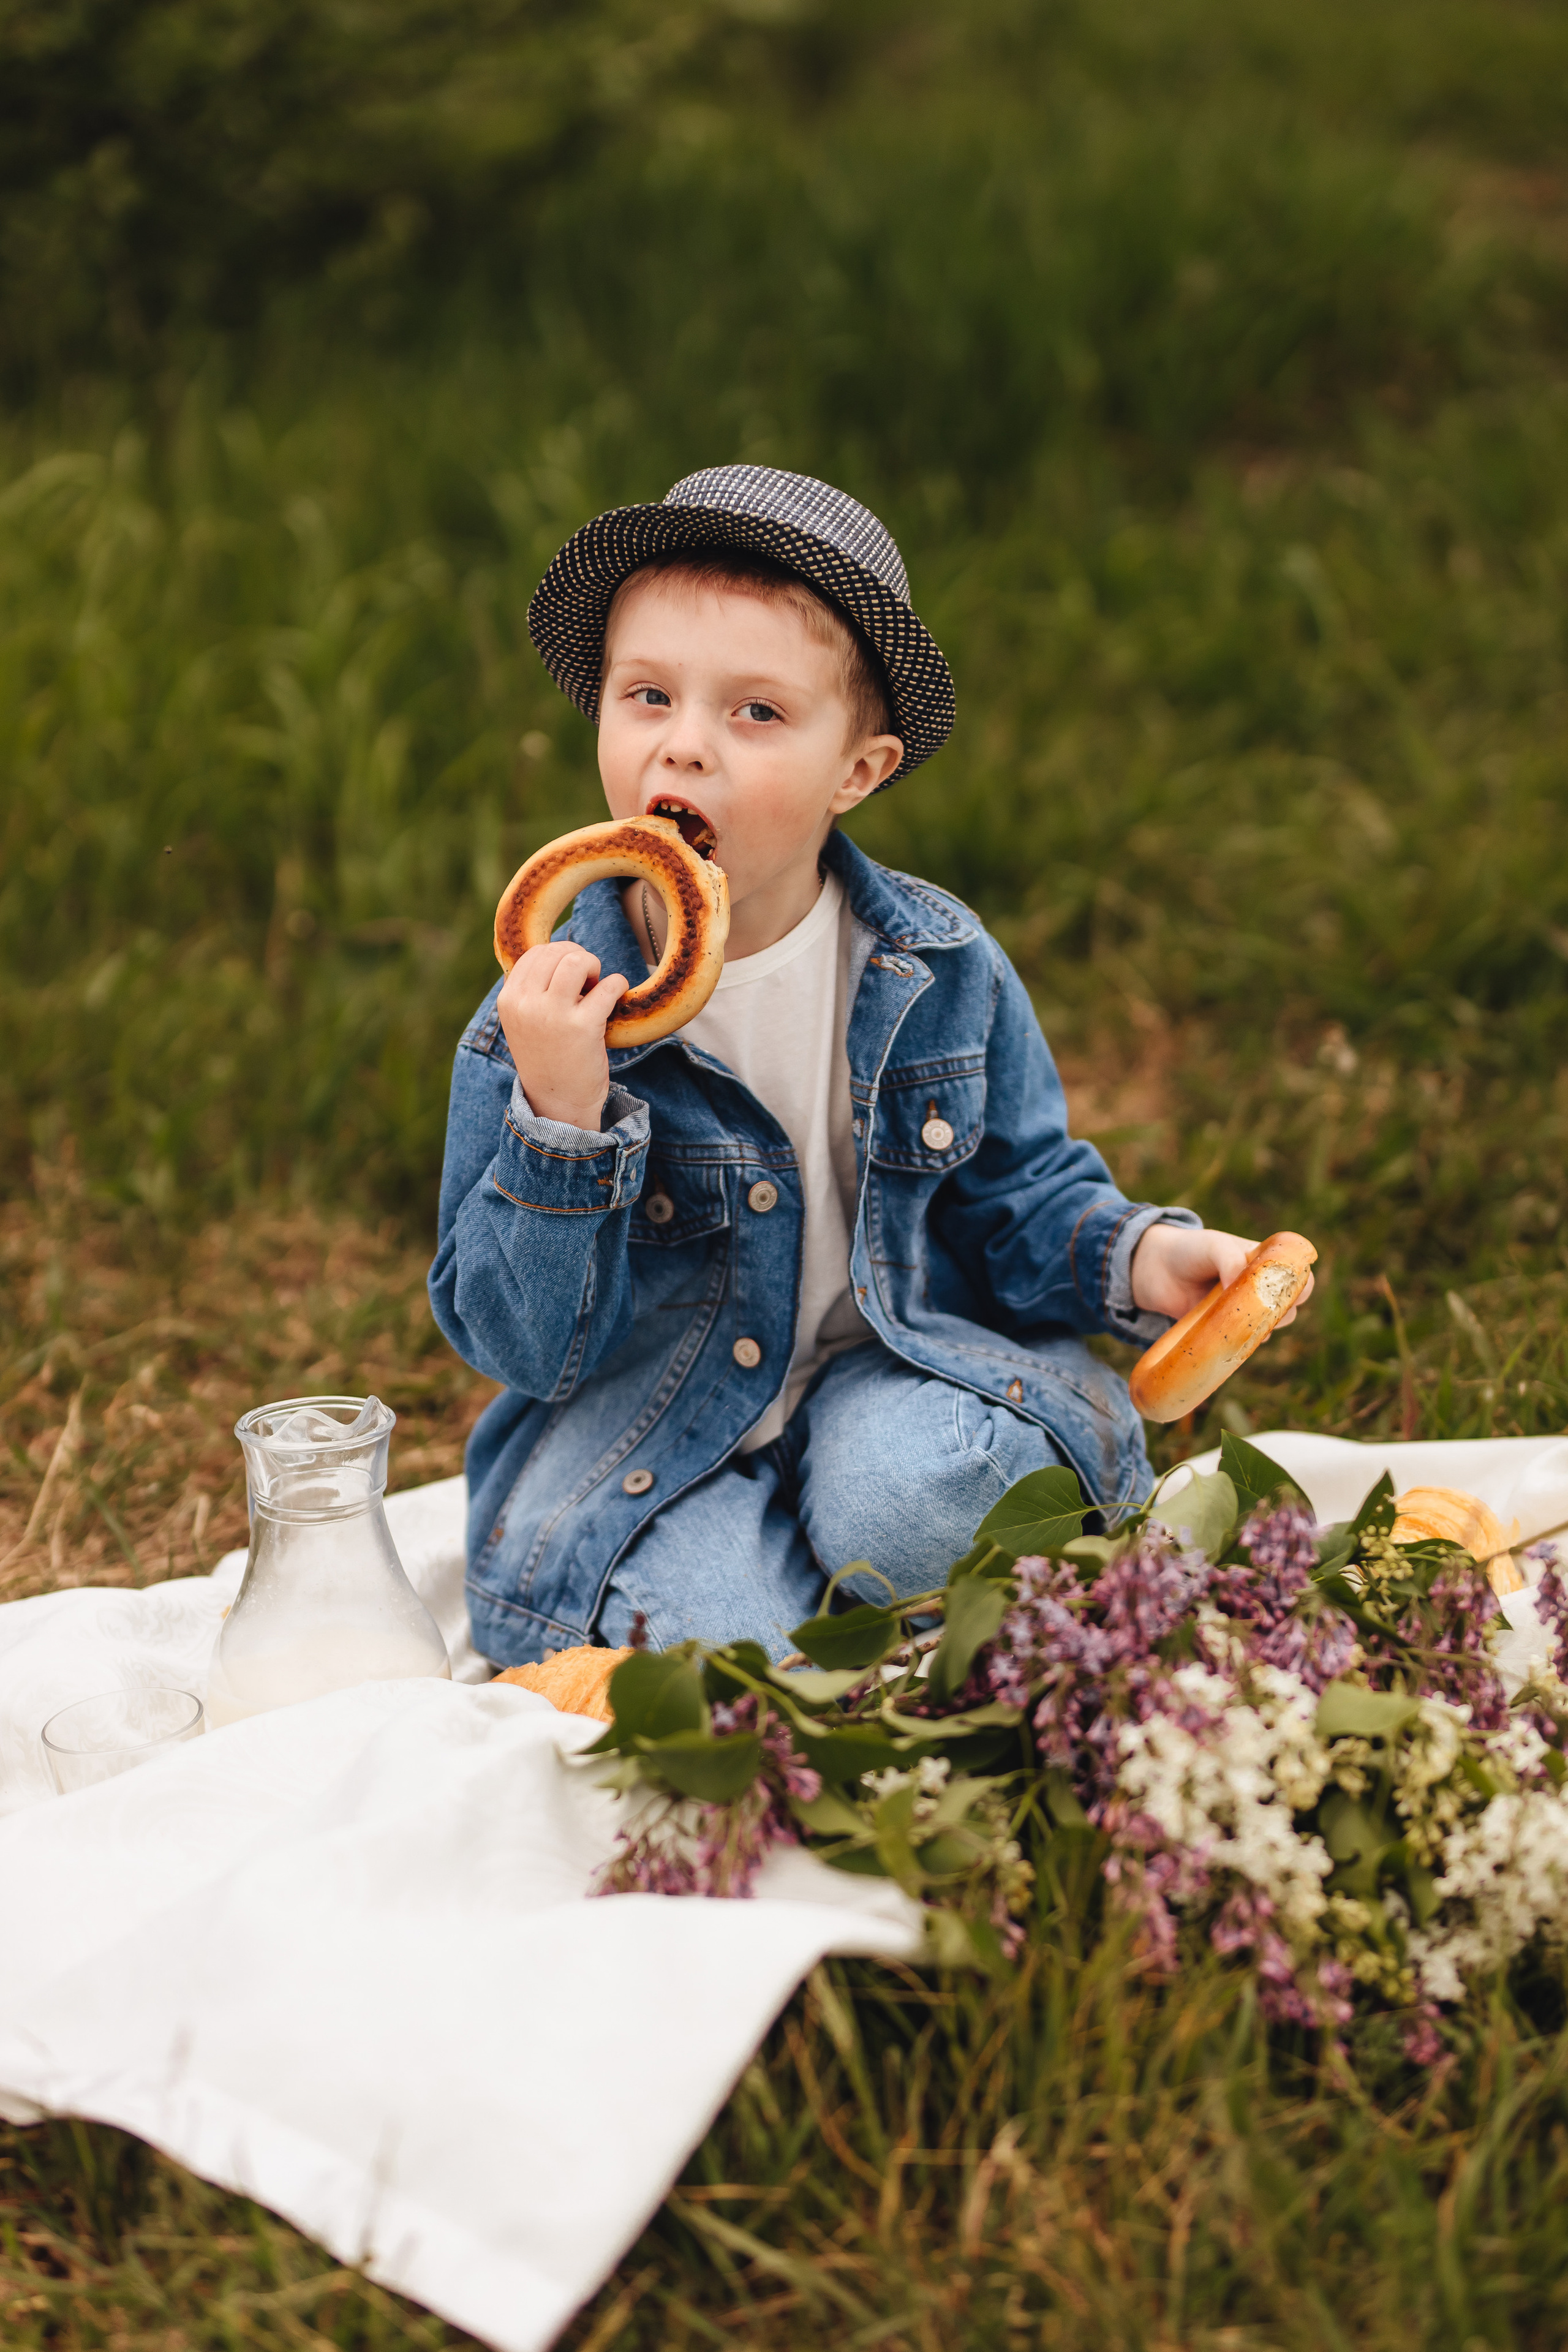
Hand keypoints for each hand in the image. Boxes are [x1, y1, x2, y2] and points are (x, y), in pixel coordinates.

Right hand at [497, 942, 627, 1131]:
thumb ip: (533, 989)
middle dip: (581, 960)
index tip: (572, 976)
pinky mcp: (582, 1027)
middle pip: (559, 951)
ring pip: (579, 960)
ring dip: (596, 968)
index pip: (537, 952)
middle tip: (588, 983)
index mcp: (509, 999)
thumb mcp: (525, 1021)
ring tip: (597, 989)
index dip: (561, 955)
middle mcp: (526, 1004)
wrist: (558, 1101)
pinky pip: (609, 985)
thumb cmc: (548, 1056)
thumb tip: (563, 951)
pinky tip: (615, 999)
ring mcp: (553, 1015)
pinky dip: (618, 986)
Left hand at [1130, 1223, 1313, 1325]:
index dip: (1301, 1286)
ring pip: (1269, 1328)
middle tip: (1257, 1308)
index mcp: (1265, 1262)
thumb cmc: (1190, 1250)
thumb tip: (1245, 1288)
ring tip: (1238, 1321)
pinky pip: (1244, 1343)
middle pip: (1290, 1307)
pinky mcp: (1225, 1330)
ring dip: (1262, 1330)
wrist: (1153, 1269)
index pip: (1300, 1275)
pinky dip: (1243, 1344)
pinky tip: (1231, 1340)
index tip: (1284, 1292)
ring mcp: (1243, 1310)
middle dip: (1281, 1312)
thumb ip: (1231, 1260)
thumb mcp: (1214, 1246)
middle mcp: (1259, 1287)